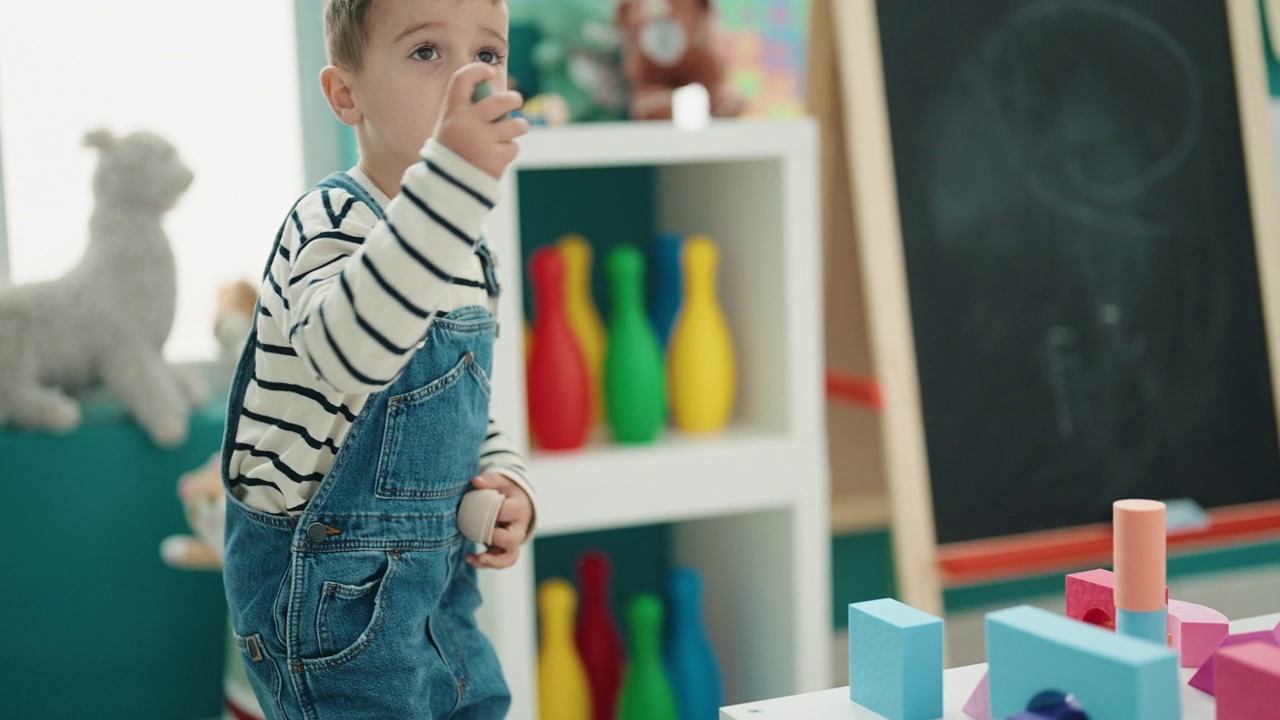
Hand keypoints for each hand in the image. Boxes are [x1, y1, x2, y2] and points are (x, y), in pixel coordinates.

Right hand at [433, 63, 528, 179]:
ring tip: (516, 129)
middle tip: (517, 100)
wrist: (447, 187)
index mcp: (451, 113)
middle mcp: (467, 123)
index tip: (490, 72)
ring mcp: (482, 141)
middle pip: (500, 100)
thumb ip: (467, 111)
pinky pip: (513, 147)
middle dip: (514, 98)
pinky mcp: (496, 158)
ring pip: (515, 125)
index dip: (478, 70)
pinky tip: (496, 157)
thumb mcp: (449, 127)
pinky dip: (508, 151)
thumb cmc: (452, 152)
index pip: (462, 79)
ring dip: (520, 126)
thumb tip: (496, 94)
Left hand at [466, 472, 532, 569]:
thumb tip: (476, 481)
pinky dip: (486, 564)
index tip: (482, 510)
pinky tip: (470, 558)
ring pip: (510, 557)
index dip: (496, 512)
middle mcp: (520, 527)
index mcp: (519, 507)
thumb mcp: (501, 481)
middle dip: (496, 539)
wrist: (515, 501)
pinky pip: (500, 562)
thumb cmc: (506, 490)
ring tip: (478, 558)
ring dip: (493, 560)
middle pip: (513, 538)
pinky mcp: (505, 550)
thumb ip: (490, 479)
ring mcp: (513, 541)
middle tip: (481, 535)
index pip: (509, 512)